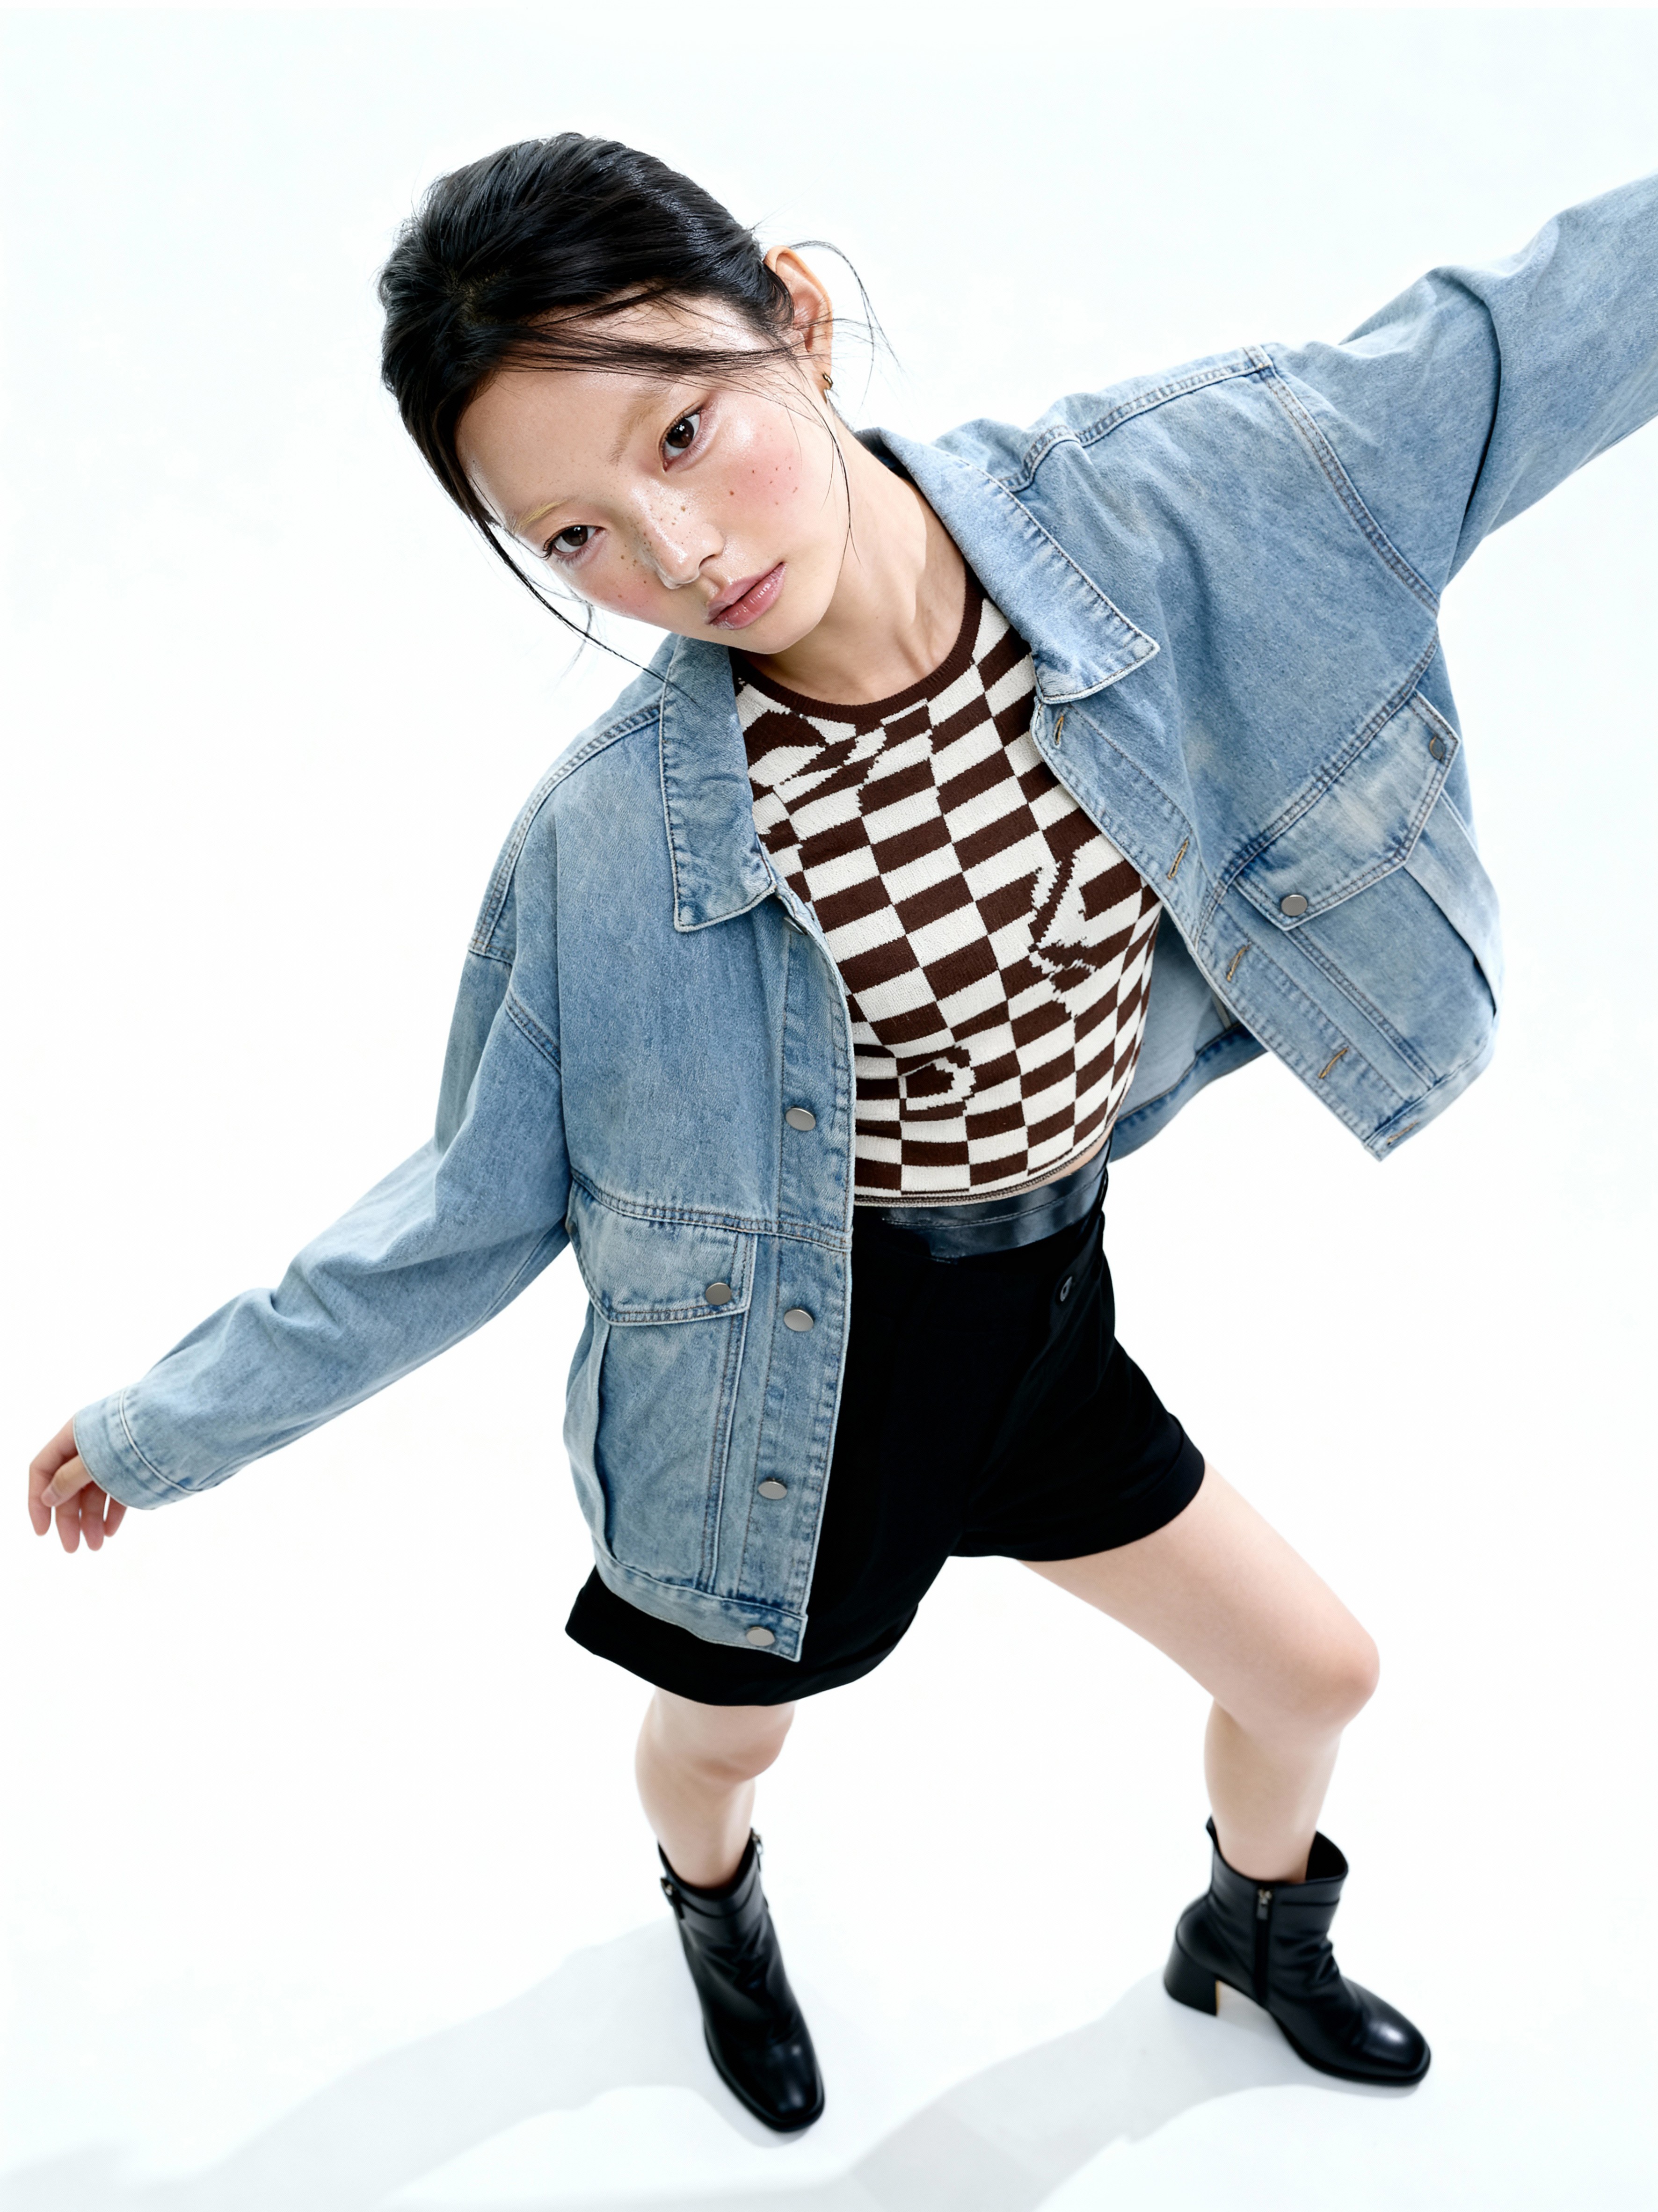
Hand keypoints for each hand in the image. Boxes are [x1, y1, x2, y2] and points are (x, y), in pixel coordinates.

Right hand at [29, 1418, 125, 1552]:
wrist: (183, 1423)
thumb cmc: (136, 1437)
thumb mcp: (94, 1461)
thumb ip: (68, 1479)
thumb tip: (47, 1497)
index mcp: (74, 1436)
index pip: (43, 1470)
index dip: (37, 1501)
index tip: (42, 1531)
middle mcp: (91, 1445)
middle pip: (68, 1485)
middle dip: (69, 1518)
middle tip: (73, 1548)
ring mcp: (113, 1455)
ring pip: (94, 1491)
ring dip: (91, 1520)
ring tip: (96, 1546)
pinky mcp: (135, 1465)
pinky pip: (117, 1490)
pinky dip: (113, 1511)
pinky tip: (111, 1531)